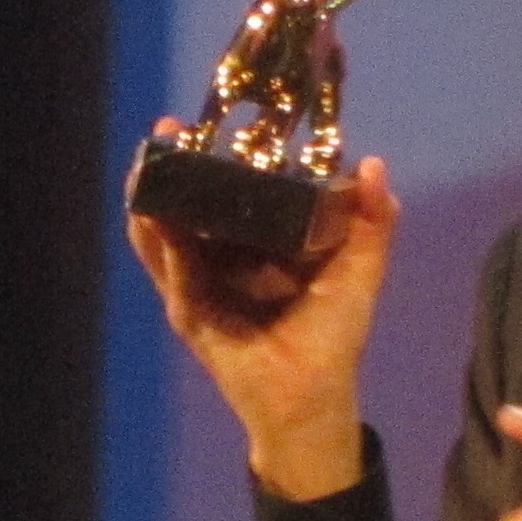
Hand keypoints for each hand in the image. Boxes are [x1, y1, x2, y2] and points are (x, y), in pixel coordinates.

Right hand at [126, 123, 399, 497]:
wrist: (310, 399)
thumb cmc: (331, 337)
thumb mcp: (357, 272)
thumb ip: (369, 224)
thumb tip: (374, 165)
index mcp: (261, 244)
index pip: (238, 192)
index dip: (228, 157)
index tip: (221, 121)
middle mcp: (225, 258)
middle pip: (193, 205)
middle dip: (179, 168)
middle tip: (170, 127)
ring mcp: (201, 283)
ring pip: (168, 232)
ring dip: (155, 197)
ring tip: (147, 163)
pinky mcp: (189, 310)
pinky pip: (169, 272)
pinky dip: (160, 244)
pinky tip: (154, 216)